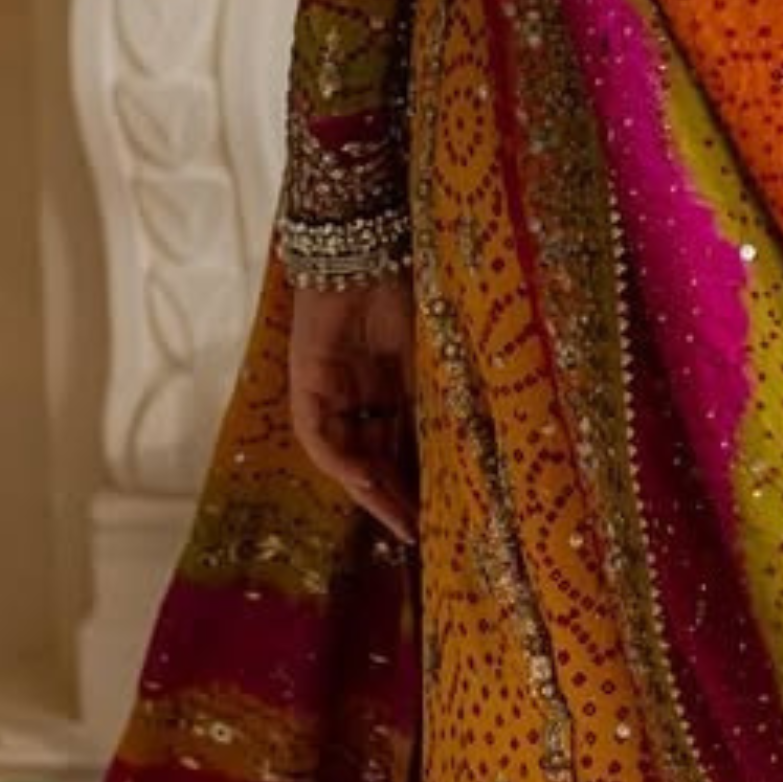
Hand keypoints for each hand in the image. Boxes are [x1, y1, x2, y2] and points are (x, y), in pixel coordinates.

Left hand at [285, 268, 418, 541]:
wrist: (369, 245)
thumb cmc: (407, 288)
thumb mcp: (433, 357)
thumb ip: (441, 400)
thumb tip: (476, 447)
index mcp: (390, 387)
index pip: (401, 449)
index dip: (418, 485)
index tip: (439, 520)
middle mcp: (358, 395)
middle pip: (373, 460)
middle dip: (394, 499)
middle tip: (418, 536)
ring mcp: (330, 390)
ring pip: (346, 456)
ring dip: (369, 490)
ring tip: (399, 520)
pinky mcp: (306, 381)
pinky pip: (319, 434)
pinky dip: (340, 461)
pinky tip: (365, 480)